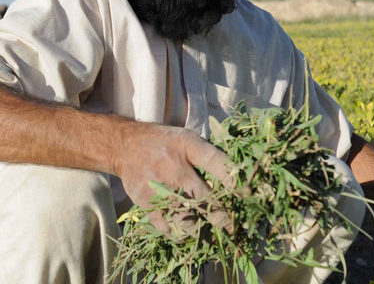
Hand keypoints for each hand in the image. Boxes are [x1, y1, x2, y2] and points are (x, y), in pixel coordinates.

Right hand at [113, 124, 232, 235]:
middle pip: (203, 197)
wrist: (124, 145)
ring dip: (202, 229)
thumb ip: (208, 156)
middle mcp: (173, 167)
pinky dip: (179, 234)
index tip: (249, 195)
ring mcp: (158, 187)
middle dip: (222, 215)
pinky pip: (167, 227)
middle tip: (233, 225)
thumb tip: (236, 179)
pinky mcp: (146, 202)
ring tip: (212, 234)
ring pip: (186, 218)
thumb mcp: (186, 138)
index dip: (234, 180)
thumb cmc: (164, 143)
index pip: (216, 162)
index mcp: (187, 146)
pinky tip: (188, 234)